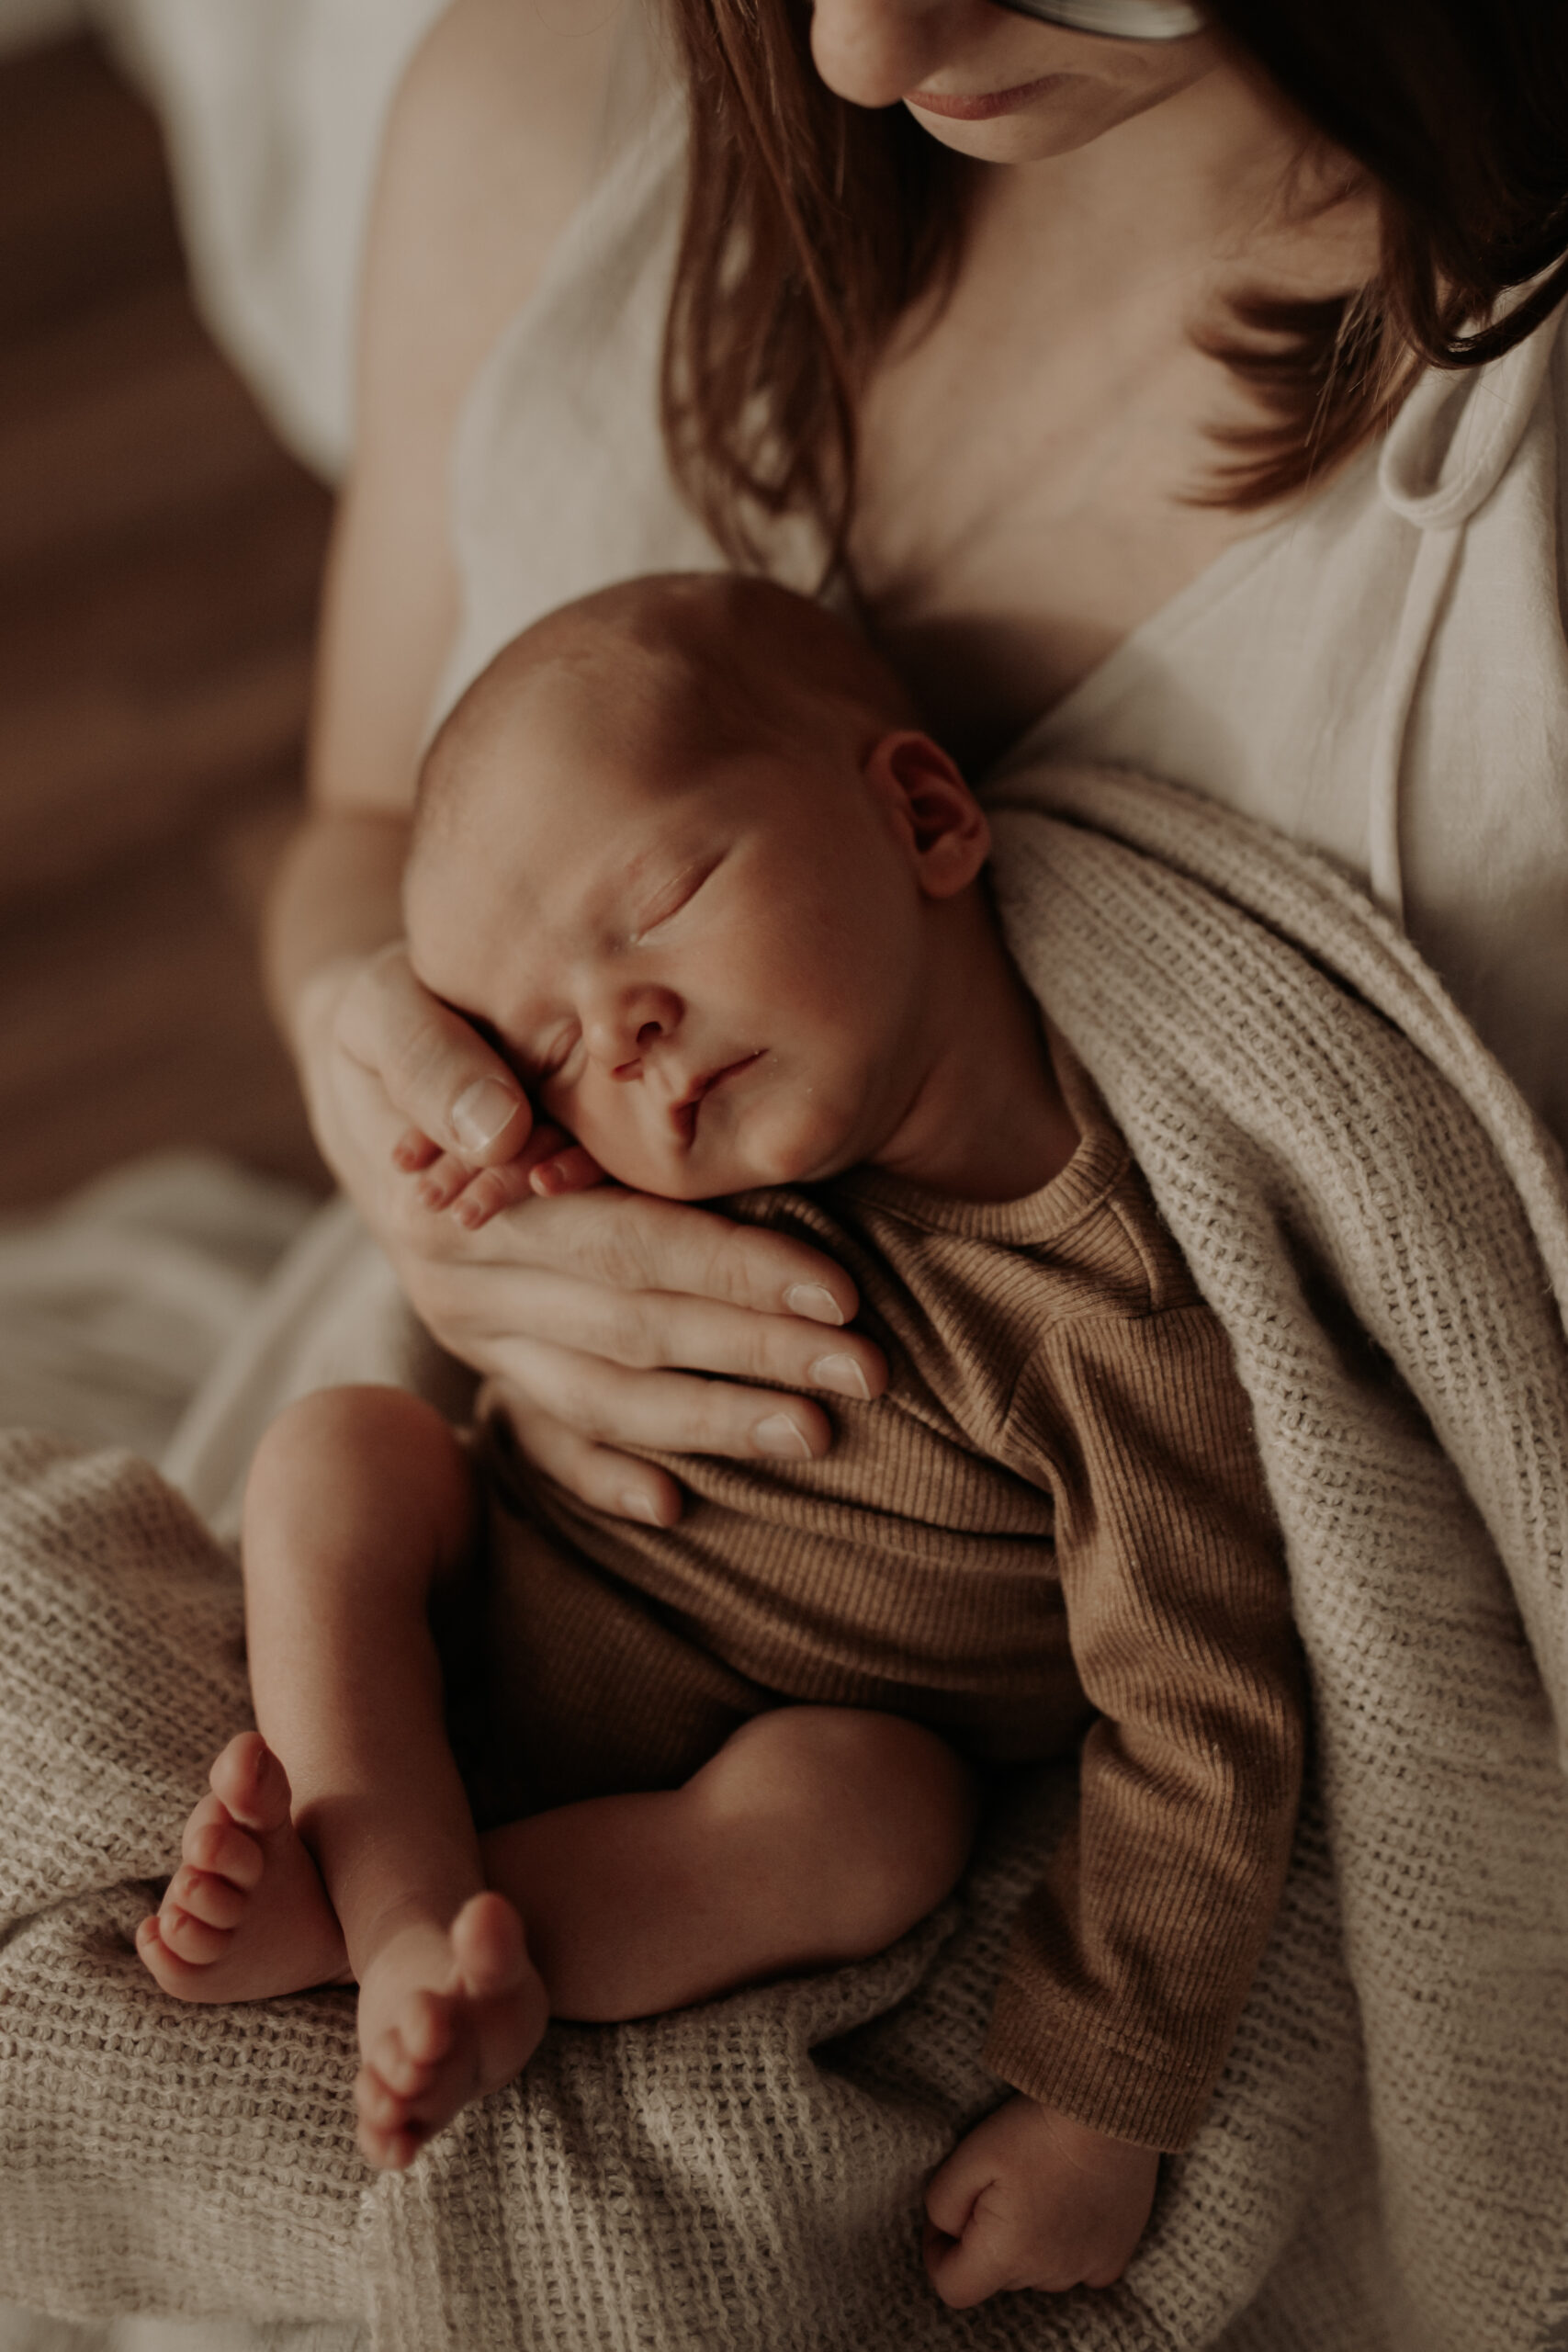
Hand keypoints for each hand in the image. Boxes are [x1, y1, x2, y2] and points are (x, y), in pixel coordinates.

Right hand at [295, 945, 887, 1525]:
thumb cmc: (405, 1018)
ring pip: (601, 1397)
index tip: (836, 1291)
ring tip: (815, 1434)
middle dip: (756, 1354)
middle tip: (868, 1373)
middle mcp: (462, 1287)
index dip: (731, 1268)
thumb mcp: (390, 1008)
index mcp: (457, 1205)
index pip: (622, 1243)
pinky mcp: (484, 1363)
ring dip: (711, 1424)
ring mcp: (474, 1338)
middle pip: (632, 1330)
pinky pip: (541, 1436)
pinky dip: (601, 1478)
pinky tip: (676, 1507)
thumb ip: (436, 1064)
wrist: (357, 1077)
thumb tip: (498, 1130)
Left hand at [922, 2094, 1158, 2308]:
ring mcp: (1086, 2270)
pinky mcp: (1114, 2258)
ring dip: (1025, 2243)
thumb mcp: (969, 2157)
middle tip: (996, 2185)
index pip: (953, 2289)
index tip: (947, 2217)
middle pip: (996, 2276)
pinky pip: (1077, 2268)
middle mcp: (1048, 2276)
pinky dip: (1066, 2246)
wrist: (1107, 2107)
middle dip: (984, 2239)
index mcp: (1007, 2255)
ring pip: (1035, 2271)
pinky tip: (1069, 2204)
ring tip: (1036, 2186)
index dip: (937, 2253)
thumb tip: (944, 2230)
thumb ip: (941, 2204)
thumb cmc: (1035, 2129)